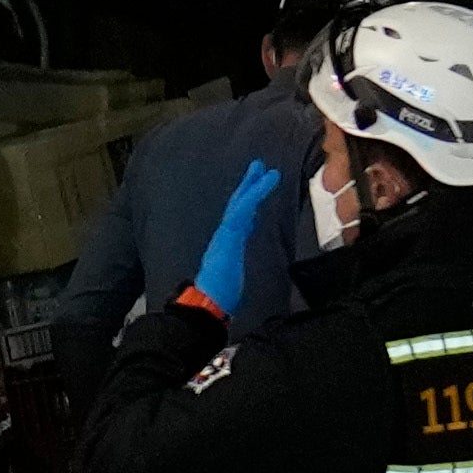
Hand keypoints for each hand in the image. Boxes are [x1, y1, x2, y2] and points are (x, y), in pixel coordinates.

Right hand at [188, 157, 282, 316]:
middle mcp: (225, 238)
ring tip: (265, 169)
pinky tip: (265, 181)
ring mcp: (226, 235)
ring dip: (253, 185)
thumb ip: (232, 279)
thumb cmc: (218, 299)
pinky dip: (254, 194)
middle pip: (237, 206)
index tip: (256, 190)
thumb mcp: (231, 285)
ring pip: (240, 204)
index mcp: (227, 248)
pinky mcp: (229, 235)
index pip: (239, 221)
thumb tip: (234, 289)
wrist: (206, 305)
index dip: (248, 204)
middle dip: (248, 186)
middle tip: (259, 166)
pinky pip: (242, 210)